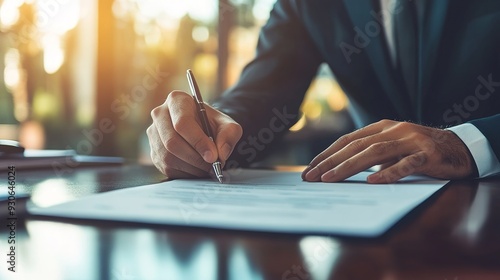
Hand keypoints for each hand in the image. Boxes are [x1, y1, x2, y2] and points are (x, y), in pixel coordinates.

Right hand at [147, 91, 242, 178]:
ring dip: (191, 167)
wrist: (203, 131)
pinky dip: (185, 173)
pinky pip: (167, 167)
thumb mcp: (227, 125)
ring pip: (168, 157)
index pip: (182, 123)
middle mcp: (160, 114)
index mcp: (177, 100)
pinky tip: (197, 169)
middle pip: (172, 142)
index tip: (213, 156)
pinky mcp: (154, 152)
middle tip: (212, 166)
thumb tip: (220, 153)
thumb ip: (229, 135)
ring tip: (207, 168)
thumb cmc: (213, 124)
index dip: (198, 142)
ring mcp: (154, 134)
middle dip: (195, 158)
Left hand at [302, 120, 474, 182]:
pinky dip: (389, 172)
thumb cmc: (420, 150)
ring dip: (349, 166)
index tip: (310, 167)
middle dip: (330, 162)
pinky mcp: (428, 155)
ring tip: (330, 179)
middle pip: (356, 146)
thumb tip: (341, 170)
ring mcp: (412, 141)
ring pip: (375, 152)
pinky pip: (406, 164)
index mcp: (383, 127)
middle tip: (312, 177)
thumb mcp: (393, 148)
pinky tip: (372, 182)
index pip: (348, 140)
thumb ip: (372, 155)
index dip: (327, 153)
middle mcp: (395, 130)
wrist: (460, 147)